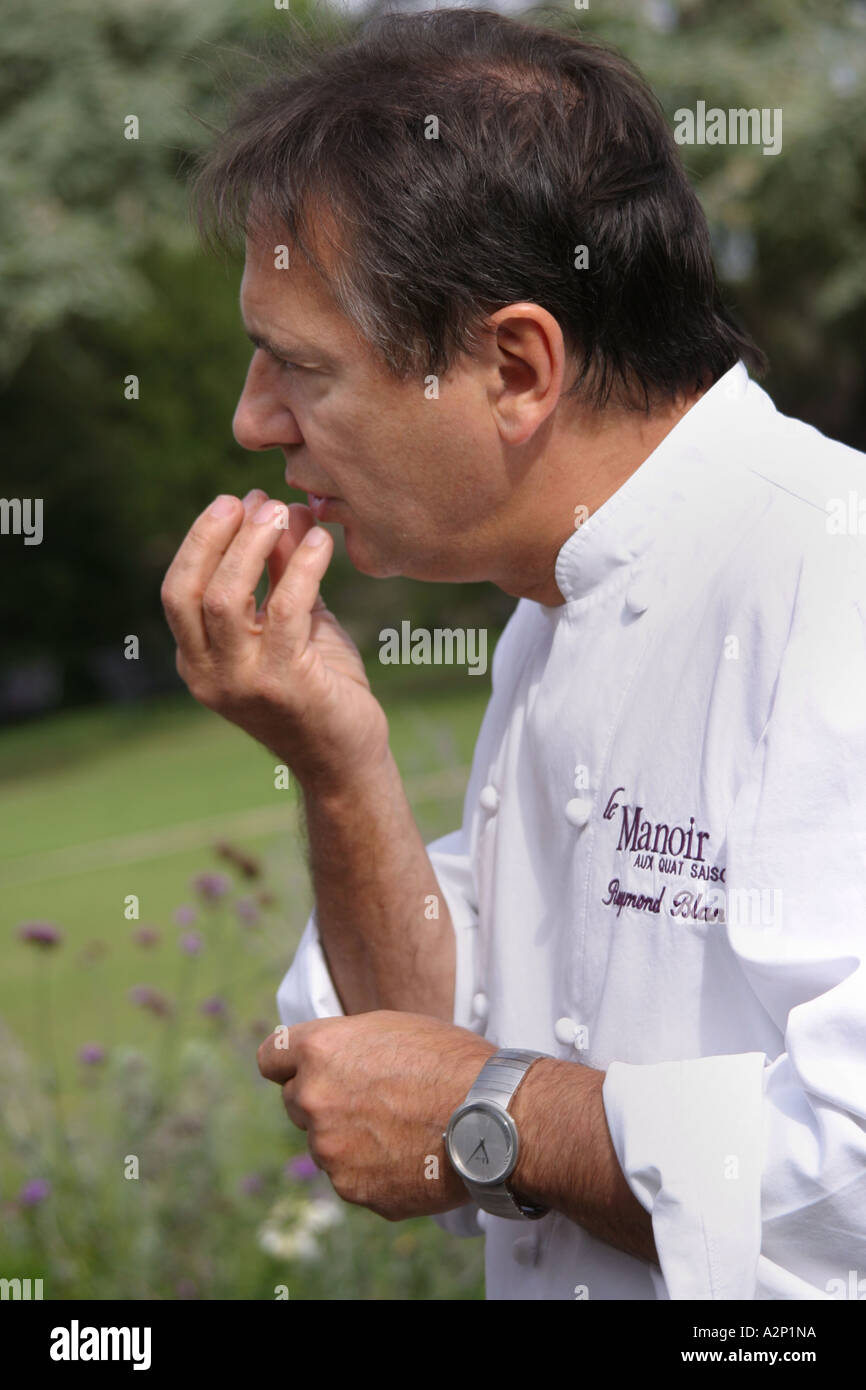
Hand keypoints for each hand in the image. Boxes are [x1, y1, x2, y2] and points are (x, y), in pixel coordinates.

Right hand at [160, 491, 389, 789]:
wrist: (347, 759)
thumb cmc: (320, 689)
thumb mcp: (295, 624)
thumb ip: (281, 574)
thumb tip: (280, 509)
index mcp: (197, 661)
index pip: (178, 590)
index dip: (202, 540)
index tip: (236, 502)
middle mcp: (208, 675)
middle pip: (189, 590)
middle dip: (216, 536)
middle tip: (255, 500)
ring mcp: (242, 683)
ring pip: (225, 598)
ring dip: (253, 545)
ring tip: (284, 511)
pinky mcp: (285, 685)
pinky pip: (286, 610)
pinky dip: (302, 567)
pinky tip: (321, 543)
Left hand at [257, 1011, 496, 1219]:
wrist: (491, 1118)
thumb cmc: (452, 1063)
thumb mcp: (392, 1027)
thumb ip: (346, 1047)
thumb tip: (329, 1064)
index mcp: (320, 1051)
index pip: (270, 1057)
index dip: (290, 1063)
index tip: (304, 1070)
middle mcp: (314, 1099)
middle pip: (296, 1102)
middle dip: (324, 1101)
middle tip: (370, 1100)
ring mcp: (329, 1150)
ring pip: (324, 1144)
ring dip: (349, 1139)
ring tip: (401, 1129)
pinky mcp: (351, 1189)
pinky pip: (350, 1178)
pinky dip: (372, 1171)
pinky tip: (408, 1156)